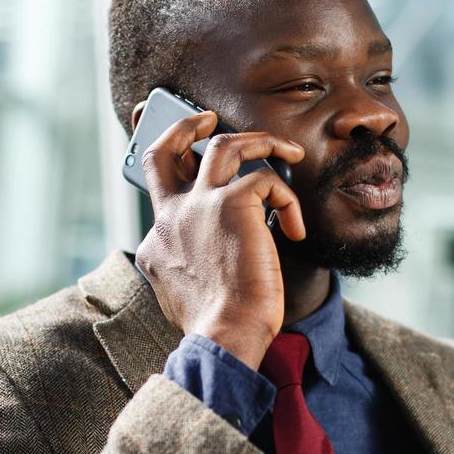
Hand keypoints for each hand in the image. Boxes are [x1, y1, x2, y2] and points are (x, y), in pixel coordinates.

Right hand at [134, 110, 305, 370]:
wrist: (224, 335)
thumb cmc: (213, 325)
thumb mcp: (181, 294)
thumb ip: (181, 268)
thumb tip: (191, 265)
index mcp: (158, 239)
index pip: (160, 194)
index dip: (177, 178)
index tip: (192, 174)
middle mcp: (171, 215)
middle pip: (167, 150)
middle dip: (186, 125)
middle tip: (208, 119)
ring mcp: (199, 205)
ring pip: (224, 145)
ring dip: (260, 140)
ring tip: (289, 151)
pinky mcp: (232, 204)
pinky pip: (268, 181)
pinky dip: (288, 202)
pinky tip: (295, 230)